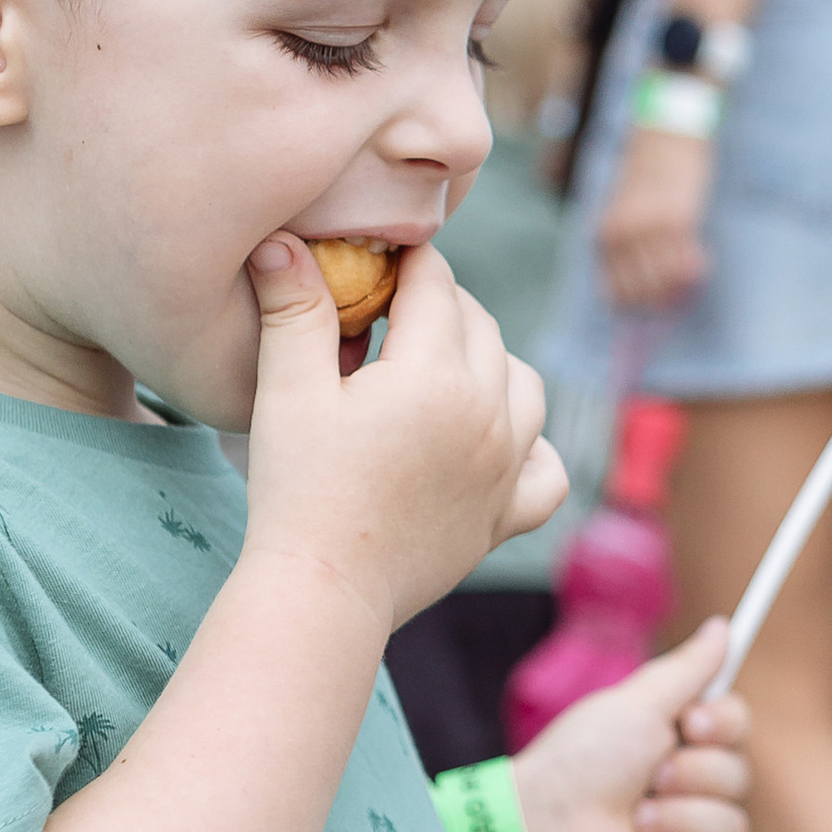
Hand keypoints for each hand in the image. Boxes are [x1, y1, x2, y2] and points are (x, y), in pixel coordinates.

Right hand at [241, 235, 567, 638]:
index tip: (379, 259)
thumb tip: (282, 240)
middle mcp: (489, 414)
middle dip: (442, 305)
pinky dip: (533, 447)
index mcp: (436, 375)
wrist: (324, 591)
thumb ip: (295, 311)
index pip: (436, 285)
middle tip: (393, 311)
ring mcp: (506, 467)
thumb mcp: (286, 392)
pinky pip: (549, 469)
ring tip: (441, 367)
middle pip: (481, 326)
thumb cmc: (298, 490)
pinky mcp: (507, 516)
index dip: (407, 263)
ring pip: (526, 384)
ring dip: (491, 361)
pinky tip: (498, 441)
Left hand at [507, 618, 751, 831]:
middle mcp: (691, 790)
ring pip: (734, 830)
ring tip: (633, 821)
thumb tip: (724, 626)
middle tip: (648, 778)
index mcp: (681, 744)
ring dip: (677, 821)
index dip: (724, 726)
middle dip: (692, 777)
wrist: (543, 828)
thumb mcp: (635, 703)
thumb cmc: (579, 761)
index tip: (690, 724)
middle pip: (743, 779)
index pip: (739, 729)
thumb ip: (687, 669)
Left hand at [598, 124, 712, 314]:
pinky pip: (686, 261)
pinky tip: (701, 257)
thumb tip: (645, 285)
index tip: (654, 307)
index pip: (616, 291)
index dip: (637, 306)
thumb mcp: (623, 210)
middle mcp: (622, 235)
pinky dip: (694, 269)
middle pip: (641, 293)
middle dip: (662, 302)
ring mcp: (648, 229)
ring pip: (665, 282)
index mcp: (604, 234)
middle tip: (679, 297)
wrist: (664, 135)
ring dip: (680, 288)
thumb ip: (628, 244)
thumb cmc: (646, 174)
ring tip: (691, 277)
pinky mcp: (677, 220)